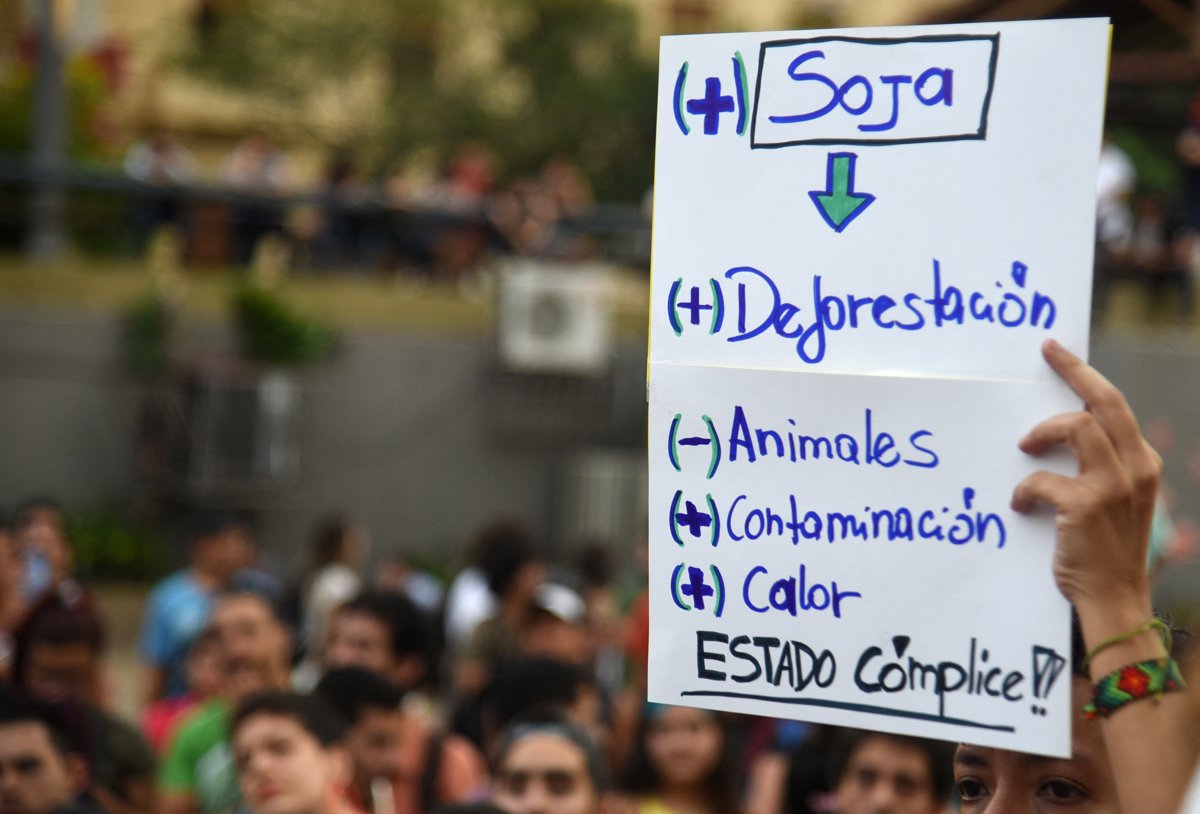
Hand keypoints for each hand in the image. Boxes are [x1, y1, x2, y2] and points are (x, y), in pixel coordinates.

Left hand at [1011, 339, 1160, 610]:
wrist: (1114, 600)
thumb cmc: (1103, 553)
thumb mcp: (1112, 504)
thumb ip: (1097, 470)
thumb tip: (1053, 438)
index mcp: (1141, 464)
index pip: (1114, 406)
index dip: (1084, 375)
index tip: (1057, 352)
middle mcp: (1135, 468)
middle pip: (1103, 402)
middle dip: (1073, 371)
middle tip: (1047, 353)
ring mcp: (1113, 486)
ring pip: (1077, 427)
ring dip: (1044, 433)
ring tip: (1025, 448)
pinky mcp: (1085, 506)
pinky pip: (1042, 478)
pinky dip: (1025, 490)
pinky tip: (1021, 507)